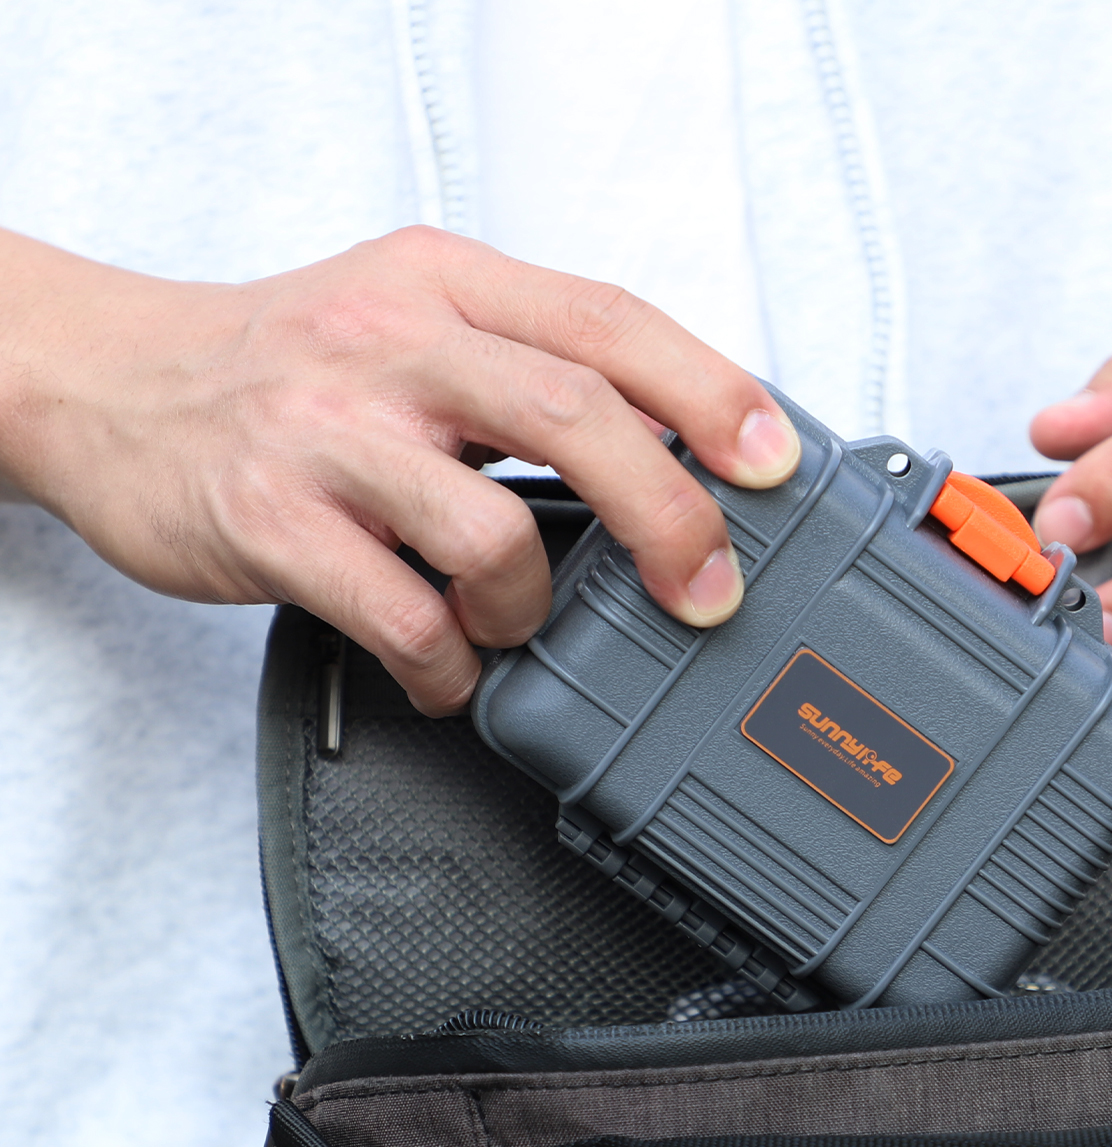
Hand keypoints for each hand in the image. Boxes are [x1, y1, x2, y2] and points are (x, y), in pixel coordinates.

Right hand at [0, 225, 800, 713]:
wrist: (107, 384)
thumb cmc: (286, 367)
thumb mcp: (410, 319)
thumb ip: (527, 366)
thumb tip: (674, 456)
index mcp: (445, 286)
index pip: (609, 323)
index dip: (711, 393)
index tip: (775, 463)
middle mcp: (392, 346)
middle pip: (575, 415)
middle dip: (668, 516)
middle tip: (704, 590)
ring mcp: (326, 432)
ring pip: (491, 531)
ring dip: (531, 606)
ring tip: (511, 622)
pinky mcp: (270, 522)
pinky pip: (401, 616)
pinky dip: (447, 664)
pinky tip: (445, 667)